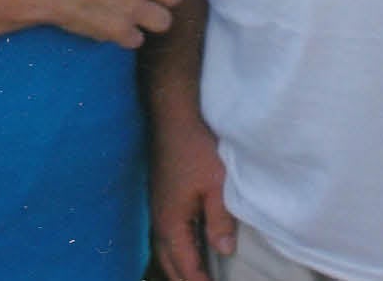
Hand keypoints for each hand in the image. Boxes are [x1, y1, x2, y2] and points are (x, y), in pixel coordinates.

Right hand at [150, 110, 233, 280]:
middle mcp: (159, 221)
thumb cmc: (196, 148)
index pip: (185, 266)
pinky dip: (178, 250)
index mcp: (171, 223)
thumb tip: (224, 251)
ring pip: (165, 250)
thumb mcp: (216, 185)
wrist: (174, 117)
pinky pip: (167, 236)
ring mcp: (158, 209)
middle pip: (169, 263)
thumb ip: (219, 220)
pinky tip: (191, 247)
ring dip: (180, 266)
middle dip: (186, 279)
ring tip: (198, 275)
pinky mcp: (161, 199)